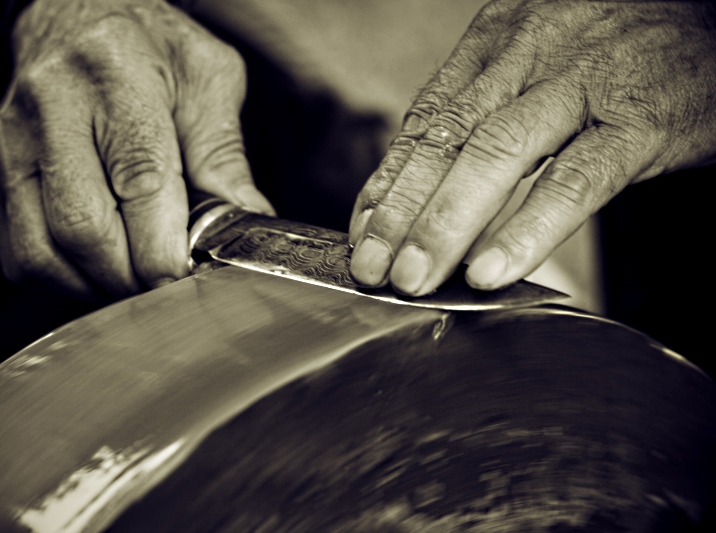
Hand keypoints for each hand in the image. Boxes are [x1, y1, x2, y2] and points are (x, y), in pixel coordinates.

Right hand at [0, 0, 272, 299]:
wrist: (75, 15)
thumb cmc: (148, 49)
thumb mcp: (208, 81)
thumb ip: (225, 154)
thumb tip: (245, 221)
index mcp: (117, 76)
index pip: (139, 180)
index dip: (162, 246)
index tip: (185, 277)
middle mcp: (51, 107)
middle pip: (82, 228)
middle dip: (131, 276)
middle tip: (164, 284)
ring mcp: (9, 143)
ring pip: (41, 253)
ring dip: (94, 285)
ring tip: (131, 276)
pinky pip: (17, 254)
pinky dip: (61, 278)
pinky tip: (95, 265)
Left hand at [348, 0, 715, 294]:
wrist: (709, 20)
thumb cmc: (619, 50)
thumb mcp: (538, 65)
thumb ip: (484, 113)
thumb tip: (424, 184)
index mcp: (499, 42)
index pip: (426, 119)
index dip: (388, 181)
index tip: (362, 233)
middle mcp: (531, 55)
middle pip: (448, 141)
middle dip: (402, 213)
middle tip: (372, 269)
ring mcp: (585, 86)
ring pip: (497, 156)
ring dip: (445, 224)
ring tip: (414, 278)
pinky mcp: (639, 122)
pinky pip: (574, 181)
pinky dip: (527, 228)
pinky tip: (491, 268)